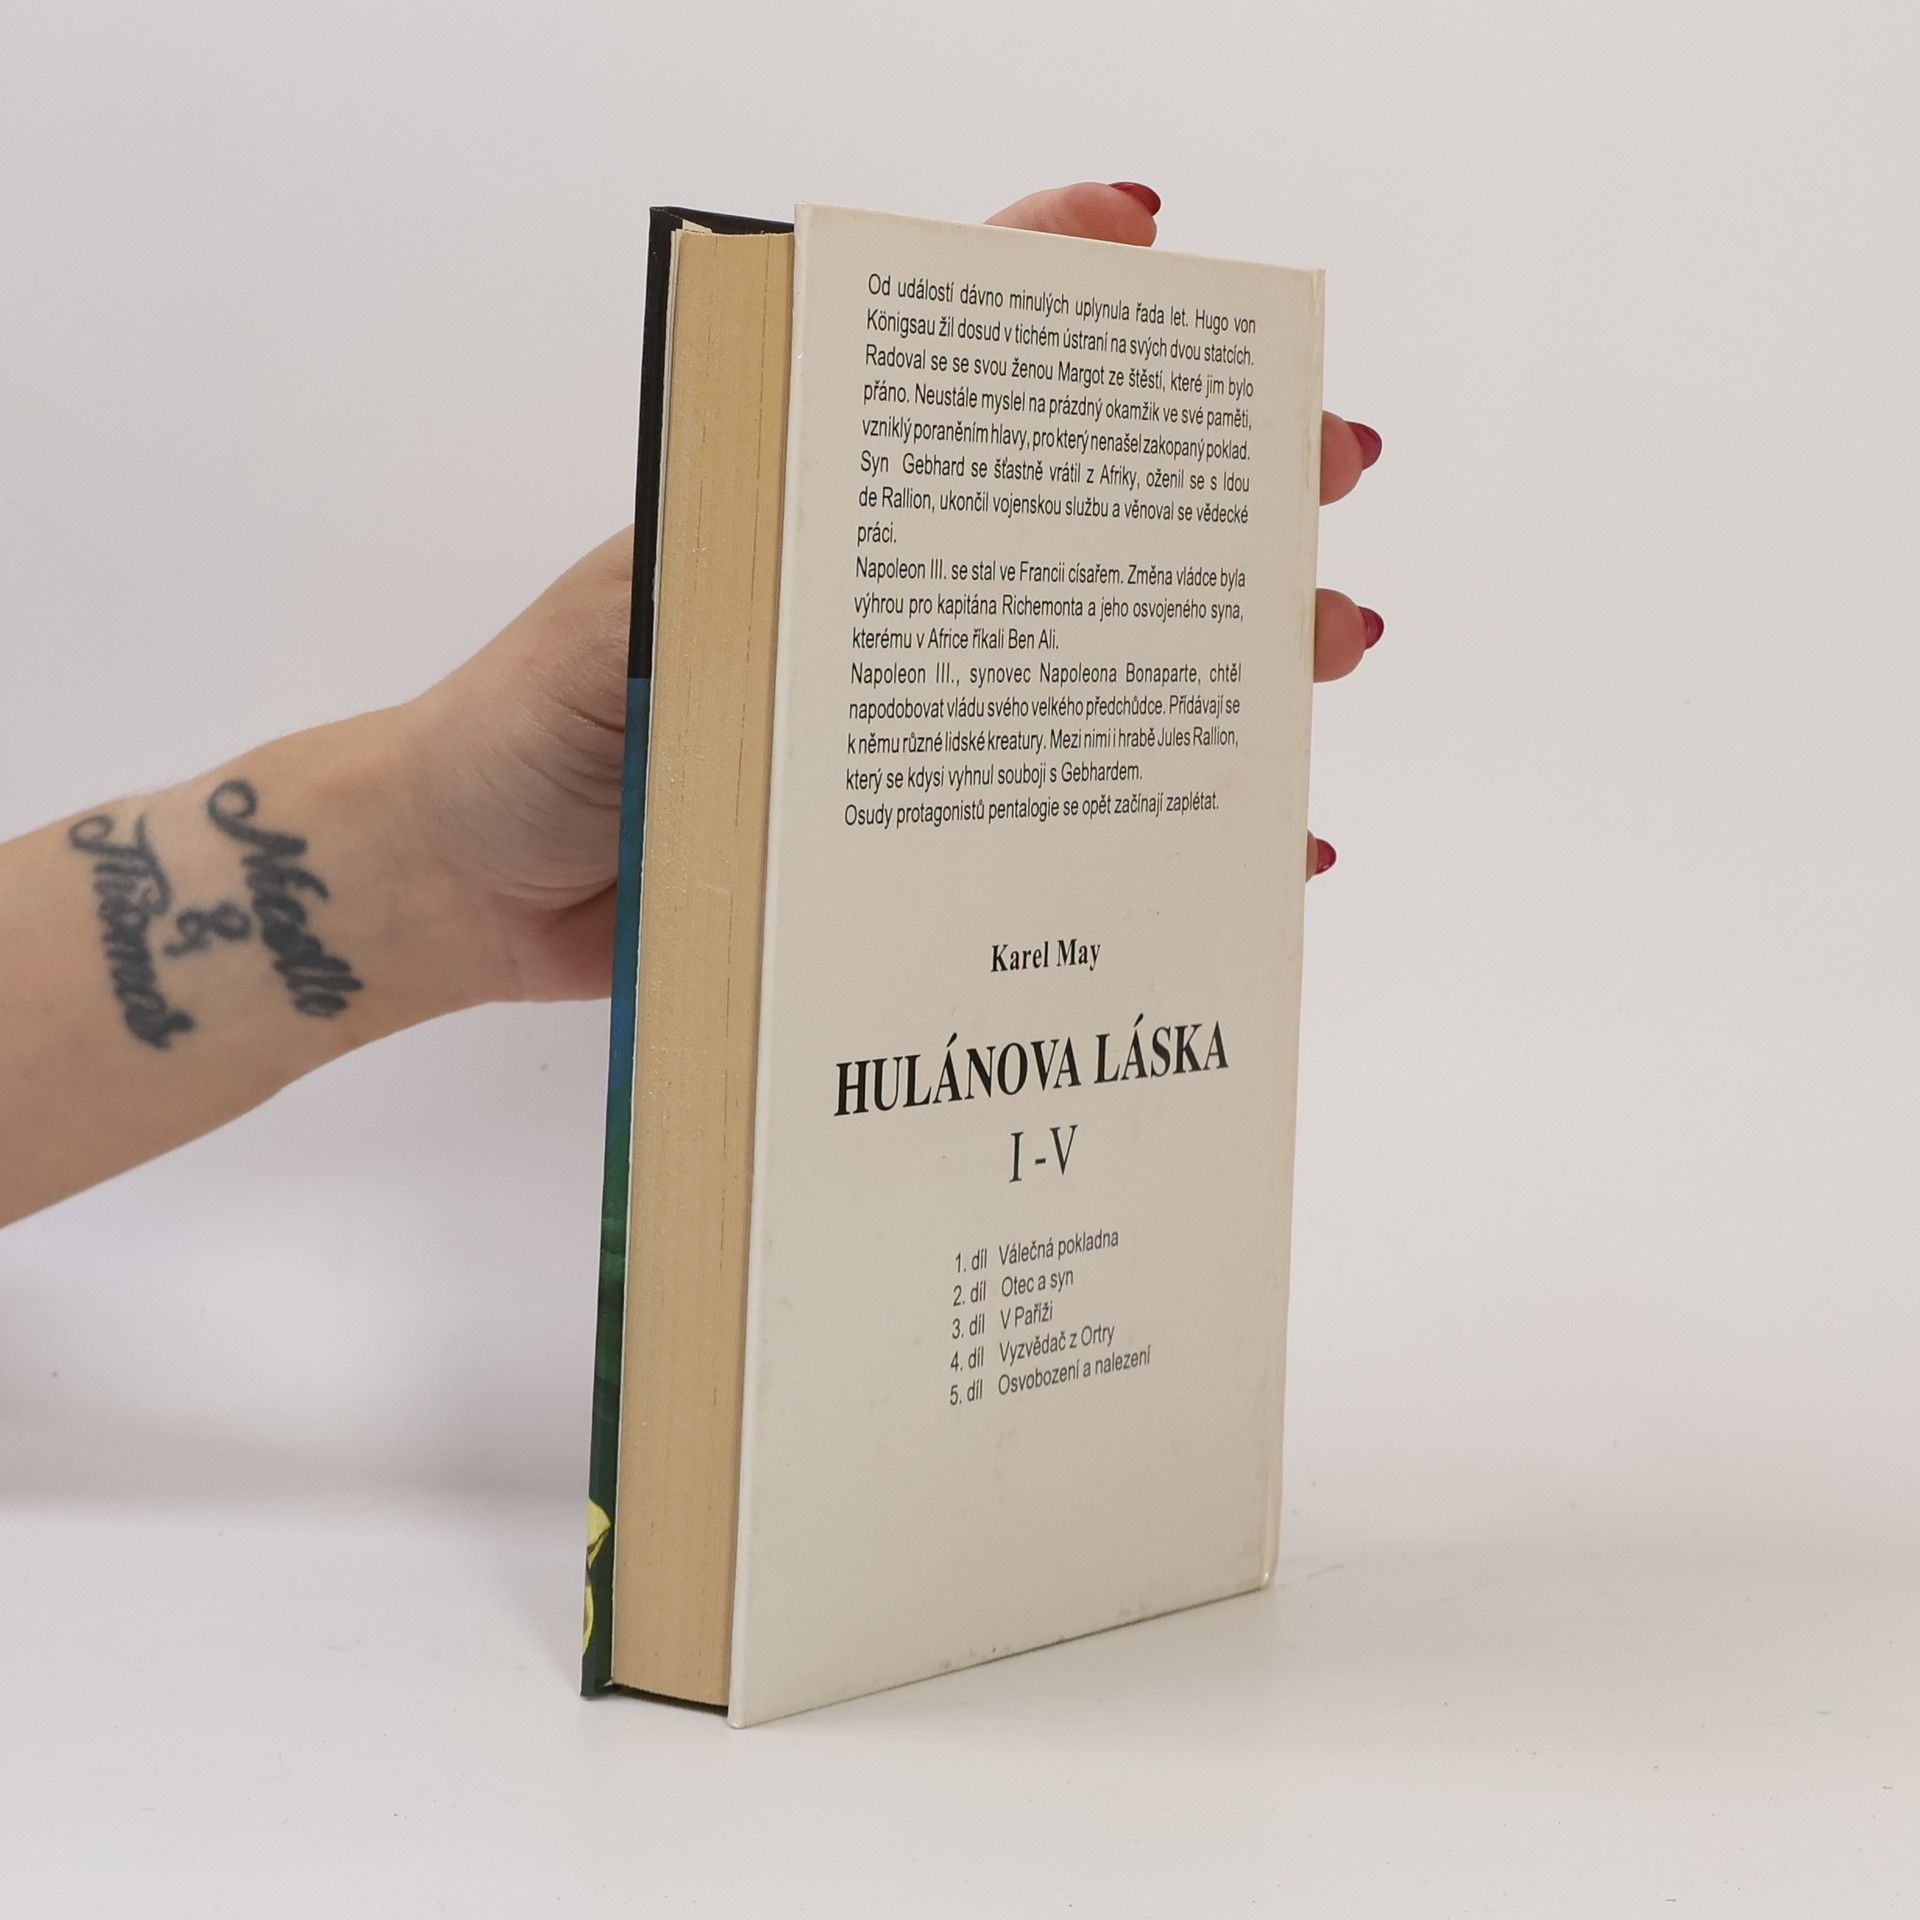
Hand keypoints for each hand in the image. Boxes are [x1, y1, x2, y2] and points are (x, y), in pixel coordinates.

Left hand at [401, 182, 1380, 1005]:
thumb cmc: (521, 731)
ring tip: (1319, 646)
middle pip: (1062, 533)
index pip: (942, 387)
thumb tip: (868, 520)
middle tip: (1323, 473)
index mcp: (809, 516)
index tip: (1152, 243)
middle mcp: (878, 611)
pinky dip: (1152, 839)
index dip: (1046, 300)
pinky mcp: (904, 845)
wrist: (464, 893)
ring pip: (1086, 676)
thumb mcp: (626, 615)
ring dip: (1210, 659)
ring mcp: (903, 729)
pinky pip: (1051, 832)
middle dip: (1201, 494)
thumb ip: (735, 558)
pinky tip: (1256, 841)